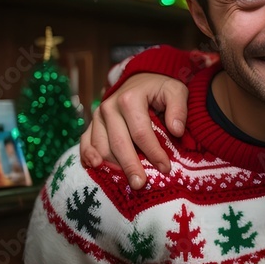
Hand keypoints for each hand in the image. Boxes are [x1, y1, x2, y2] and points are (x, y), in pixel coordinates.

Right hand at [79, 74, 188, 189]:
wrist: (140, 78)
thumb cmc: (159, 88)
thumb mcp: (175, 90)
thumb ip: (178, 108)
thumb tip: (176, 130)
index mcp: (129, 99)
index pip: (141, 133)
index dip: (153, 152)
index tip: (165, 168)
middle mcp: (109, 108)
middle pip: (119, 143)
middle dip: (130, 166)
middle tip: (140, 185)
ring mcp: (97, 116)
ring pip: (101, 147)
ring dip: (111, 167)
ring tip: (123, 183)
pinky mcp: (92, 124)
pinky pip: (85, 142)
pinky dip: (88, 157)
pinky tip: (95, 170)